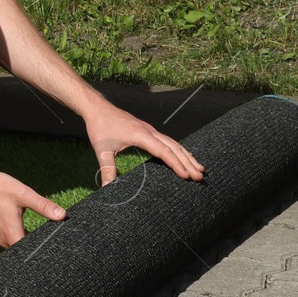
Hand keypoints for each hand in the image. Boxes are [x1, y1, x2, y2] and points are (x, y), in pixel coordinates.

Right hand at [0, 166, 65, 248]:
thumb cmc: (0, 188)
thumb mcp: (26, 195)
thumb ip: (44, 206)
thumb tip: (62, 215)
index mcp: (12, 234)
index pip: (30, 253)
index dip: (42, 251)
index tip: (54, 248)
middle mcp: (4, 240)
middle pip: (25, 251)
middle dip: (37, 246)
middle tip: (52, 241)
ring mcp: (0, 237)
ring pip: (18, 246)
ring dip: (29, 241)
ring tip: (42, 236)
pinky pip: (12, 240)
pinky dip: (21, 237)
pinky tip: (30, 231)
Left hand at [85, 105, 204, 186]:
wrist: (97, 108)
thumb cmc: (100, 127)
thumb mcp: (102, 150)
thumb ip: (107, 169)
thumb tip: (108, 188)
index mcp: (141, 135)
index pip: (164, 151)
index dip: (176, 164)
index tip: (186, 176)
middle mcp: (149, 131)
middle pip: (174, 147)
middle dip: (188, 162)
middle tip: (200, 176)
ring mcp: (150, 130)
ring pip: (174, 143)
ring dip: (187, 155)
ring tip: (199, 168)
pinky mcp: (148, 130)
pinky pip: (168, 141)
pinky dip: (179, 149)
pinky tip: (184, 156)